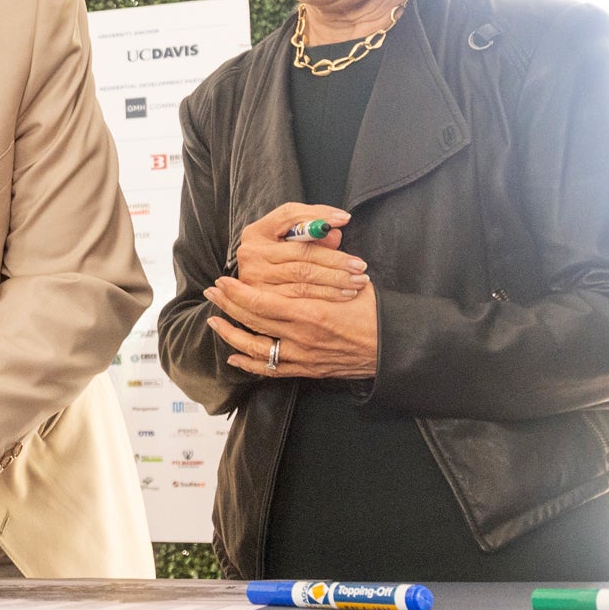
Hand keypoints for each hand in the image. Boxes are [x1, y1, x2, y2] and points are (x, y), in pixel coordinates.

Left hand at [204, 274, 379, 378]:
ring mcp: (303, 357)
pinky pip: (271, 370)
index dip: (236, 293)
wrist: (395, 347)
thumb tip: (305, 240)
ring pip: (255, 349)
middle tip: (213, 293)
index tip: (221, 282)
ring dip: (232, 335)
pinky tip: (235, 357)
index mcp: (310, 312)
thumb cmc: (376, 311)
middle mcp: (301, 337)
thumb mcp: (349, 284)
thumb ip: (322, 267)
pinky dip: (250, 364)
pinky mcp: (308, 370)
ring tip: (215, 322)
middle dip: (228, 306)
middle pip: (253, 321)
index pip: (261, 302)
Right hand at [232, 204, 365, 300]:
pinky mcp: (263, 299)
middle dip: (335, 258)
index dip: (318, 216)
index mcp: (256, 232)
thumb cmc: (280, 260)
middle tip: (360, 264)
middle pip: (301, 252)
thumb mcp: (290, 241)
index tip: (345, 219)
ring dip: (335, 278)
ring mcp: (255, 277)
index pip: (289, 216)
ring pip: (303, 275)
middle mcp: (251, 253)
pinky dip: (326, 294)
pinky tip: (344, 293)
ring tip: (358, 280)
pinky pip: (301, 295)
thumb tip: (334, 232)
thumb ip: (312, 233)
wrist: (255, 294)